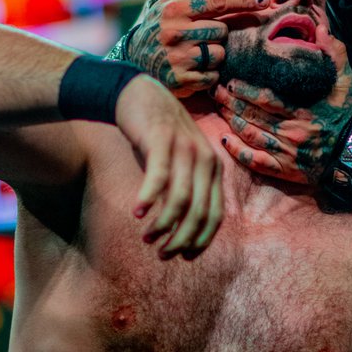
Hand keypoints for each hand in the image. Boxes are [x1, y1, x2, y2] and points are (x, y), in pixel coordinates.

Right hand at [114, 73, 222, 255]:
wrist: (137, 94)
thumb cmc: (157, 137)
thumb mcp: (178, 165)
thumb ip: (185, 191)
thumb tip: (181, 232)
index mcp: (213, 169)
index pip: (215, 215)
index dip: (200, 241)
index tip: (182, 257)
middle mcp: (205, 159)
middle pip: (199, 212)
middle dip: (181, 240)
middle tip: (162, 254)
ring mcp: (185, 147)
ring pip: (180, 199)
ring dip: (163, 224)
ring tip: (147, 238)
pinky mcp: (162, 139)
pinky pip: (159, 177)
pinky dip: (148, 199)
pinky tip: (136, 213)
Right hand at [126, 0, 267, 96]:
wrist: (134, 64)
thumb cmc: (158, 28)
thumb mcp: (168, 3)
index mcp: (175, 10)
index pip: (216, 2)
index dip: (243, 1)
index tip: (265, 0)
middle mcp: (175, 32)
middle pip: (222, 31)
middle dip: (217, 35)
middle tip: (199, 37)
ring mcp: (178, 57)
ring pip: (219, 54)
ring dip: (214, 56)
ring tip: (194, 54)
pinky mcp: (181, 80)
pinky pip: (212, 76)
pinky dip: (208, 75)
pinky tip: (192, 70)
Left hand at [213, 38, 351, 184]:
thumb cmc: (348, 114)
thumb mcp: (345, 79)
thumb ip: (333, 52)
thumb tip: (318, 26)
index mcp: (302, 110)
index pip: (266, 99)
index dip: (245, 91)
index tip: (230, 82)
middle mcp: (291, 132)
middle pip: (252, 116)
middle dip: (231, 103)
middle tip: (216, 92)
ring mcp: (287, 153)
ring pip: (251, 136)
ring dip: (231, 122)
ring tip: (219, 109)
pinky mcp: (285, 170)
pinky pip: (255, 162)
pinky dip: (238, 152)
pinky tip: (225, 141)